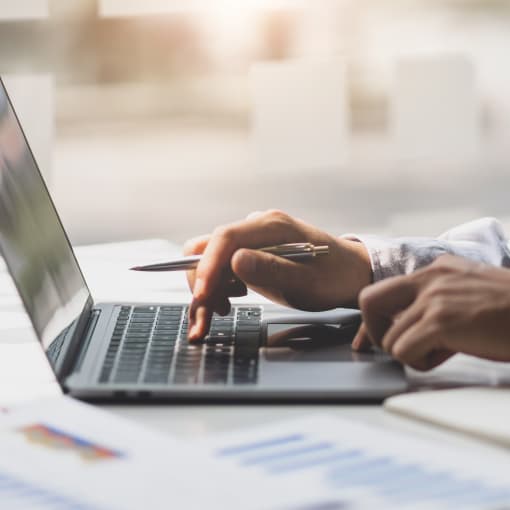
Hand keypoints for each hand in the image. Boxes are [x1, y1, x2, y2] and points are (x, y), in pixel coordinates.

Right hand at [184, 210, 371, 339]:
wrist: (350, 275)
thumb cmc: (334, 277)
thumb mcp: (306, 281)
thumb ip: (271, 270)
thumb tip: (235, 261)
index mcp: (271, 226)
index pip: (225, 238)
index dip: (207, 267)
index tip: (202, 296)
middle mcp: (256, 227)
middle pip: (209, 249)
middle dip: (202, 284)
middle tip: (204, 319)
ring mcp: (252, 240)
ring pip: (211, 261)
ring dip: (208, 290)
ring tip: (220, 314)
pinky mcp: (251, 254)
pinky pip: (222, 268)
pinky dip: (217, 288)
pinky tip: (230, 303)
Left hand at [352, 255, 509, 369]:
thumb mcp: (469, 293)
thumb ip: (436, 300)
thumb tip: (406, 324)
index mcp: (436, 269)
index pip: (383, 290)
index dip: (376, 318)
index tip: (381, 336)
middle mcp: (429, 278)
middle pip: (367, 302)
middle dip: (375, 331)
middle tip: (399, 345)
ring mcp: (434, 298)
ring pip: (388, 337)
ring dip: (410, 353)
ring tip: (441, 351)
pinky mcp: (442, 321)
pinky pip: (403, 351)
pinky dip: (420, 362)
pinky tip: (447, 356)